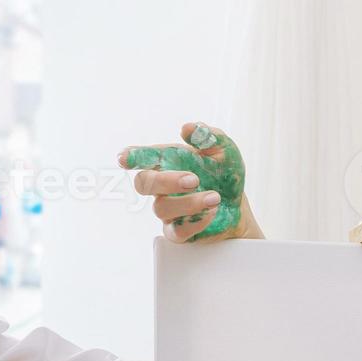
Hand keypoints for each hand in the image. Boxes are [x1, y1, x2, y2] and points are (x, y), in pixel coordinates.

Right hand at [118, 122, 257, 242]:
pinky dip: (195, 221)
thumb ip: (208, 136)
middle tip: (194, 179)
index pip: (143, 158)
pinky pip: (177, 231)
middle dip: (166, 181)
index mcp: (167, 162)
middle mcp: (162, 187)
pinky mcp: (178, 231)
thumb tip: (187, 129)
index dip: (131, 157)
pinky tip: (212, 212)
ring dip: (190, 202)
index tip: (124, 159)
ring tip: (215, 197)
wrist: (238, 206)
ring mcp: (168, 210)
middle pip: (143, 183)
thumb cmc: (224, 175)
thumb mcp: (224, 151)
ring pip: (162, 208)